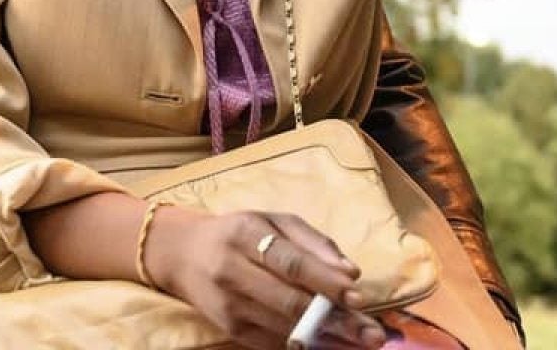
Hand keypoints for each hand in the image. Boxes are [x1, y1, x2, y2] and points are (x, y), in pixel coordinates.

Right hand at [143, 207, 386, 348]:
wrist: (185, 254)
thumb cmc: (239, 232)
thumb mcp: (272, 220)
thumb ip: (312, 241)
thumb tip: (350, 271)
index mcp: (245, 233)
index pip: (289, 261)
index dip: (325, 280)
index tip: (358, 294)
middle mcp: (234, 271)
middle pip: (290, 301)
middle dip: (336, 319)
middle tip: (372, 333)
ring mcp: (230, 306)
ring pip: (285, 328)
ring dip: (328, 339)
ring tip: (361, 343)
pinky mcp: (230, 330)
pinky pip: (273, 343)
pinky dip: (306, 347)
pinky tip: (331, 346)